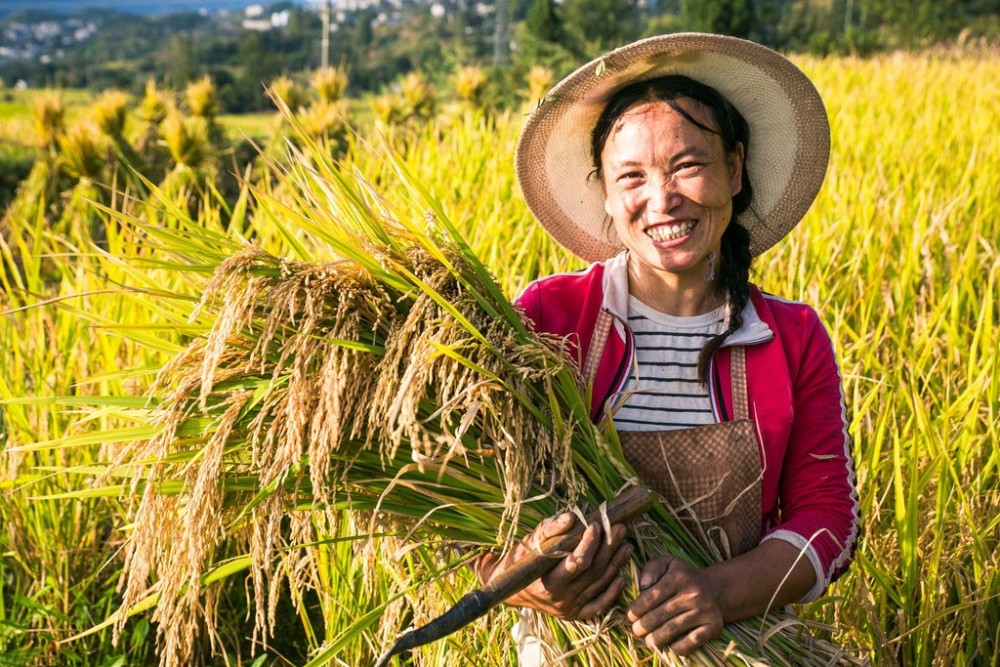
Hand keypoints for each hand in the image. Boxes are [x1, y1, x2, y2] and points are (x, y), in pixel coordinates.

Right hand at [475, 513, 632, 620]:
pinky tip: (621, 577)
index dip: (590, 543)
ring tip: (625, 545)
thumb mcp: (530, 540)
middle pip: (592, 572)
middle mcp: (560, 599)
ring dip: (615, 564)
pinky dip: (612, 592)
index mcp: (547, 583)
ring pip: (599, 585)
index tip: (596, 525)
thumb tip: (571, 516)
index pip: (577, 562)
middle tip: (619, 529)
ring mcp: (569, 608)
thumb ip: (550, 529)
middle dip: (607, 548)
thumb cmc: (520, 560)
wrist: (511, 589)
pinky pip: (598, 605)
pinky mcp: (574, 613)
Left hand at [626, 556, 723, 656]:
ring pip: (673, 629)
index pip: (651, 597)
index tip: (630, 617)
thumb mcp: (667, 563)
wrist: (716, 588)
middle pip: (660, 615)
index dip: (637, 609)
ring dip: (656, 638)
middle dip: (643, 626)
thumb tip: (642, 586)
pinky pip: (692, 641)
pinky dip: (678, 647)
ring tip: (648, 641)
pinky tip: (669, 646)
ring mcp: (705, 610)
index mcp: (679, 577)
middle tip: (636, 631)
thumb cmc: (684, 577)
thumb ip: (651, 569)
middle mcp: (693, 593)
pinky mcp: (713, 625)